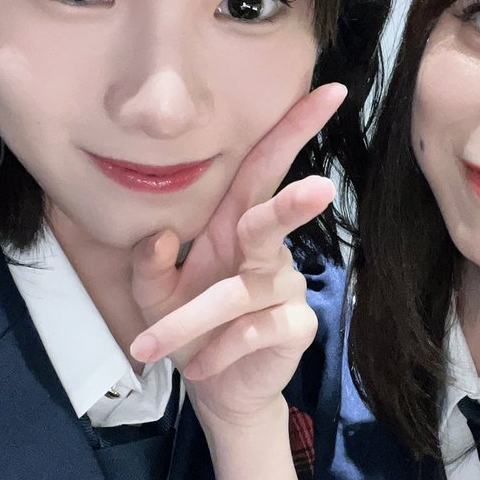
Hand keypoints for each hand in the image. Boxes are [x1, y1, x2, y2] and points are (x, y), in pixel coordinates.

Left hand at [129, 83, 344, 424]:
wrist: (215, 389)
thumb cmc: (190, 328)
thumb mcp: (153, 294)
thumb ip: (148, 265)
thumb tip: (161, 237)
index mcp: (233, 225)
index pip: (266, 166)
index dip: (296, 129)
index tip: (331, 90)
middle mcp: (264, 250)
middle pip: (276, 217)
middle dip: (294, 205)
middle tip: (319, 189)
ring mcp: (285, 288)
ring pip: (242, 291)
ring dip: (190, 319)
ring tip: (150, 345)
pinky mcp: (295, 326)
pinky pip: (256, 329)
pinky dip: (219, 348)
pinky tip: (200, 366)